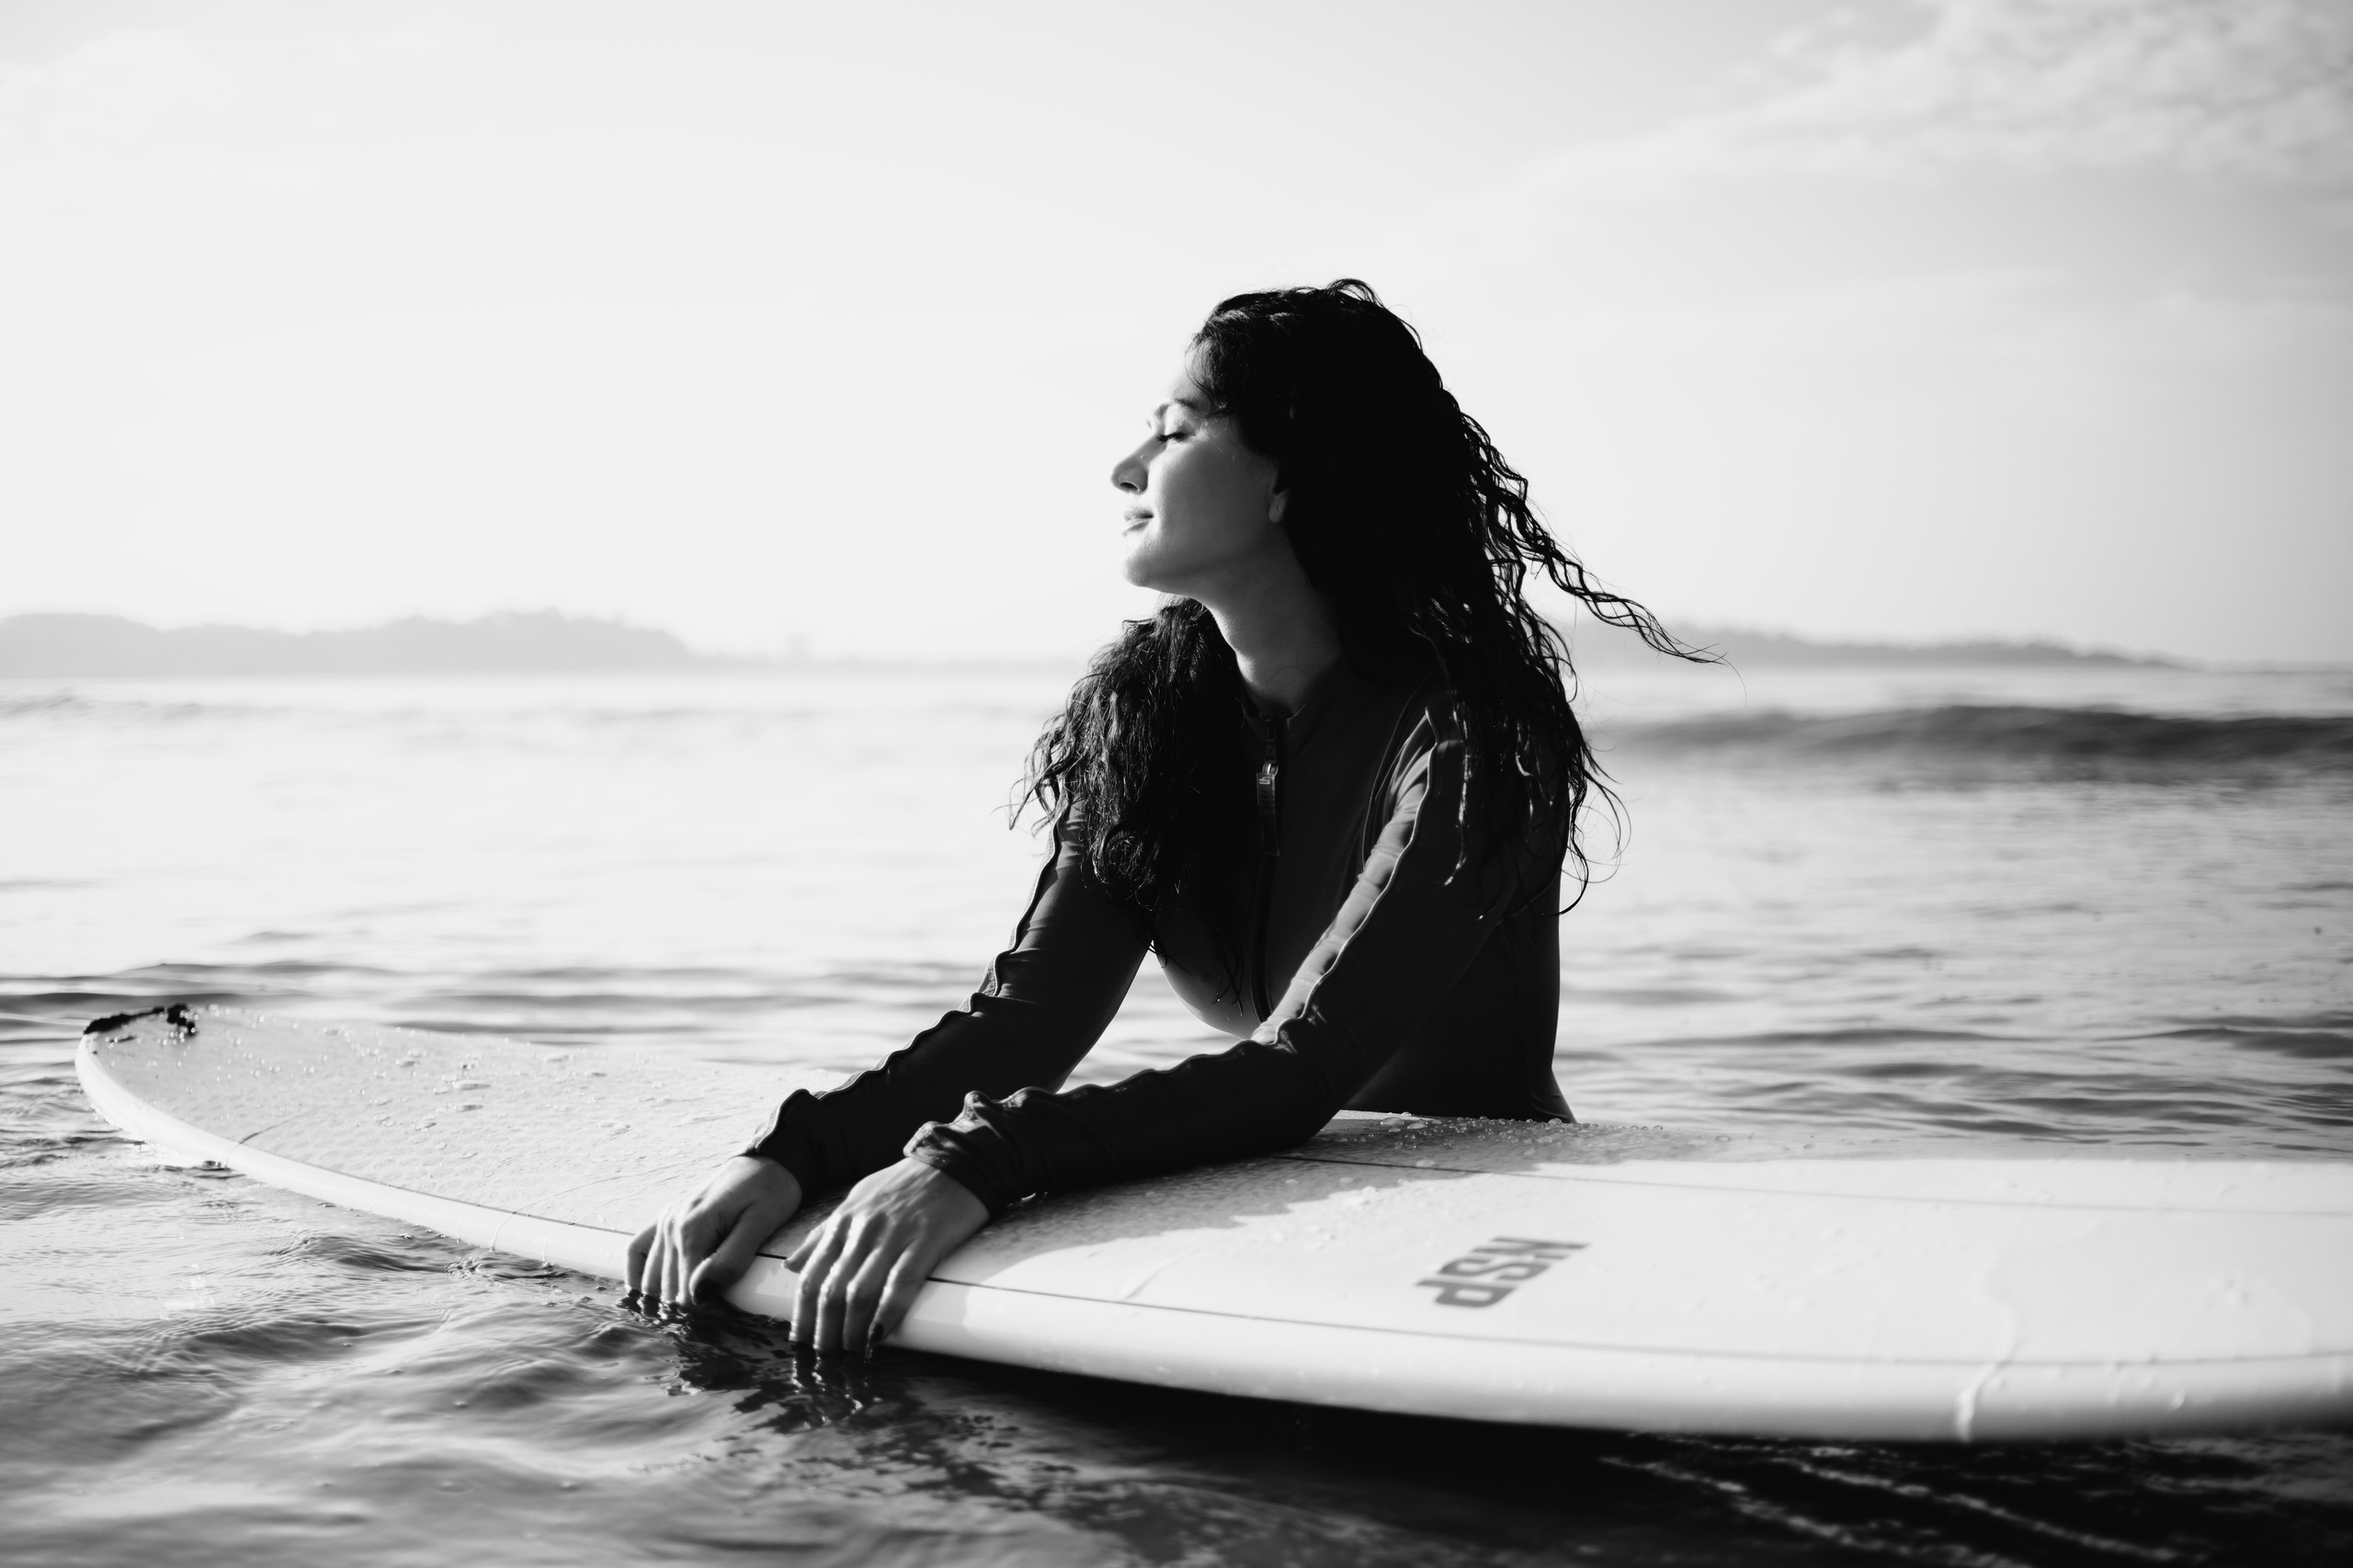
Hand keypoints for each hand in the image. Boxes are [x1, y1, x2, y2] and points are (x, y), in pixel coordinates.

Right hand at [626, 1155, 802, 1307]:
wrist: (768, 1162)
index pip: (686, 1292)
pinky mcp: (666, 1218)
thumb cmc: (770, 1191)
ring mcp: (666, 1221)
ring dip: (667, 1301)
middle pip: (669, 1290)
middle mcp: (672, 1226)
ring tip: (694, 1313)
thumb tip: (700, 1294)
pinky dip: (638, 1275)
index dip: (706, 1313)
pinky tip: (648, 1294)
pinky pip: (637, 1250)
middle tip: (717, 1319)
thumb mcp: (761, 1223)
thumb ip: (731, 1259)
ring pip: (651, 1279)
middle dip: (691, 1311)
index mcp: (693, 1229)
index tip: (728, 1318)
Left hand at [786, 1157, 987, 1354]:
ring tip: (853, 1352)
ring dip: (852, 1330)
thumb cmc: (905, 1184)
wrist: (955, 1160)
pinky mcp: (926, 1240)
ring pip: (860, 1292)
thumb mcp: (856, 1200)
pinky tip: (881, 1335)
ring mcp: (894, 1234)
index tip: (801, 1340)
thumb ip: (823, 1234)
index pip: (811, 1276)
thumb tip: (791, 1265)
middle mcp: (862, 1229)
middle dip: (824, 1330)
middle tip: (827, 1357)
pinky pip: (901, 1283)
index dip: (803, 1314)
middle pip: (831, 1290)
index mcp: (843, 1221)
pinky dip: (888, 1313)